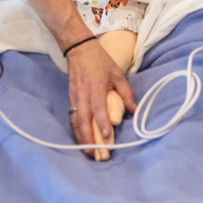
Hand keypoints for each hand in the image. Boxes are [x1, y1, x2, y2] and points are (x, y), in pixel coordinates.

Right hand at [66, 39, 135, 158]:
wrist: (78, 48)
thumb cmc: (100, 60)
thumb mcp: (117, 73)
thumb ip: (126, 92)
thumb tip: (133, 110)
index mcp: (96, 88)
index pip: (99, 109)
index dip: (103, 124)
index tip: (107, 137)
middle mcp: (83, 95)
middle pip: (83, 120)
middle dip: (88, 139)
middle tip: (94, 153)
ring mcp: (75, 97)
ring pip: (75, 121)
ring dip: (80, 137)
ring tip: (86, 151)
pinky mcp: (70, 97)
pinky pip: (71, 116)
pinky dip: (75, 129)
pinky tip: (80, 139)